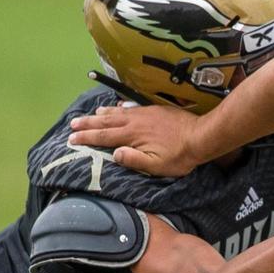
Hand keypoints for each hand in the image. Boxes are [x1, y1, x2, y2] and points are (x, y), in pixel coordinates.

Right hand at [68, 104, 201, 176]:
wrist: (201, 135)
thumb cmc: (180, 155)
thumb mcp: (156, 165)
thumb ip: (135, 160)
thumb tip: (115, 154)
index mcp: (132, 136)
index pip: (104, 137)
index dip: (87, 138)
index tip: (72, 139)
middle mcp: (135, 122)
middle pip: (106, 122)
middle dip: (88, 124)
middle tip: (72, 124)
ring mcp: (145, 114)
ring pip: (118, 113)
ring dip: (102, 114)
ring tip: (90, 114)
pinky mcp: (155, 110)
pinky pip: (132, 107)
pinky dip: (121, 108)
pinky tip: (118, 107)